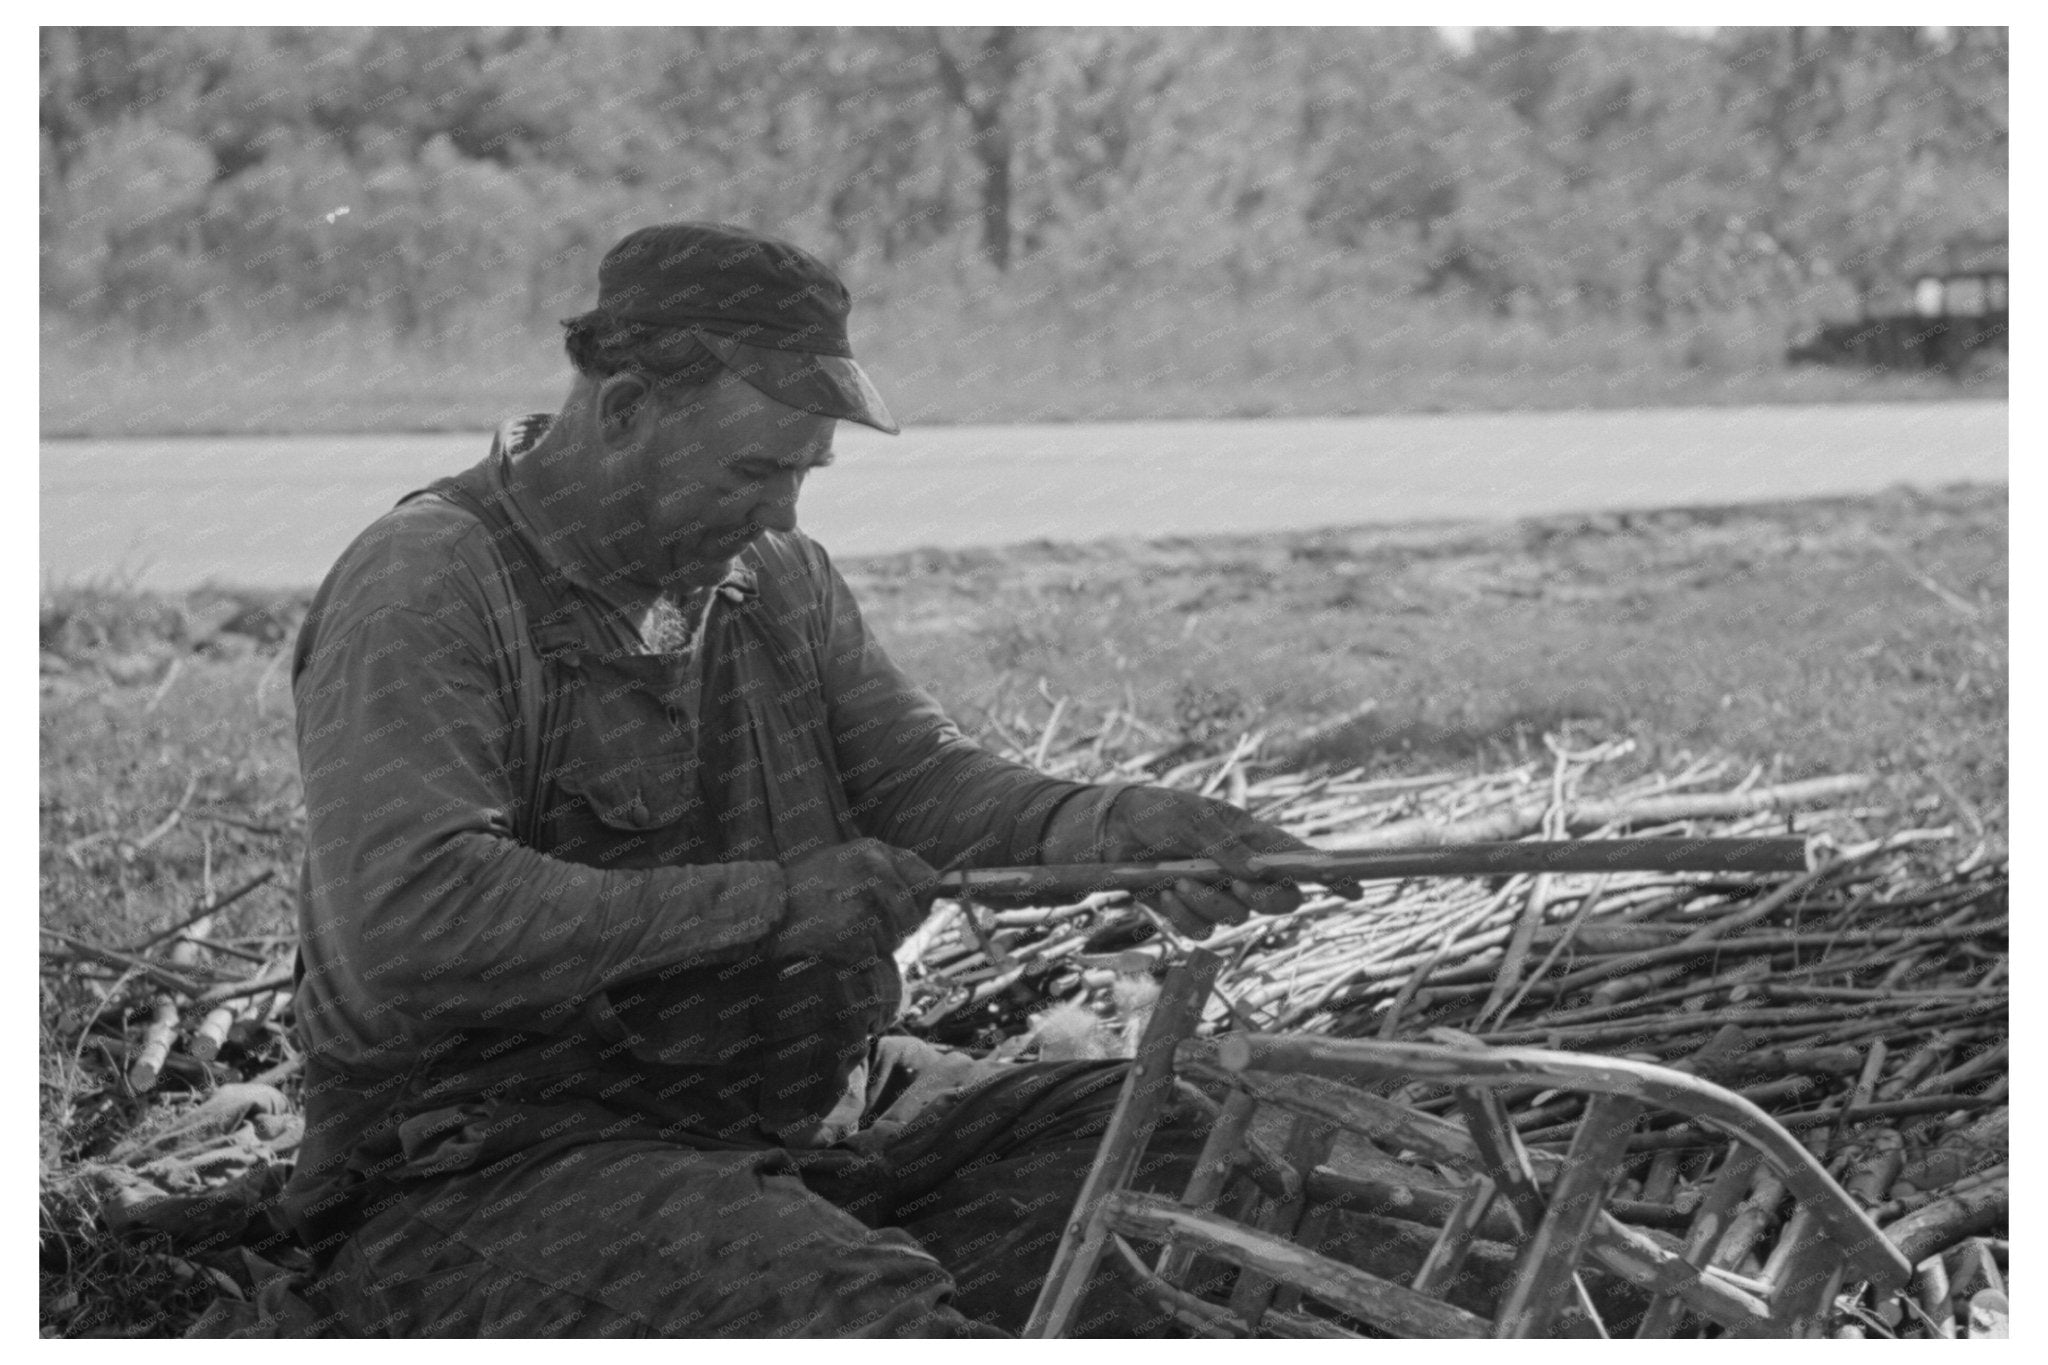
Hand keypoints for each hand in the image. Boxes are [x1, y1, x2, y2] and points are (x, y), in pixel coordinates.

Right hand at [776, 838, 939, 963]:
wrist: (766, 910)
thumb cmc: (807, 886)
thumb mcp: (847, 858)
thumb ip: (888, 867)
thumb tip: (937, 885)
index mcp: (874, 852)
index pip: (929, 879)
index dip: (925, 899)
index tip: (916, 908)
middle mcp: (874, 875)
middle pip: (914, 916)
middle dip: (898, 927)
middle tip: (865, 923)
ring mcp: (864, 906)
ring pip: (894, 940)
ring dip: (875, 943)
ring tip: (843, 928)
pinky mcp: (853, 938)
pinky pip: (872, 958)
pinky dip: (857, 958)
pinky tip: (834, 942)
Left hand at [1095, 787, 1353, 939]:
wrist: (1111, 833)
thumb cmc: (1158, 814)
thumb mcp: (1190, 820)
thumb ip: (1223, 845)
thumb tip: (1257, 871)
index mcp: (1254, 839)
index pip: (1301, 860)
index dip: (1330, 876)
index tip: (1354, 888)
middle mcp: (1243, 871)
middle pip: (1280, 901)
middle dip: (1262, 899)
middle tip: (1236, 884)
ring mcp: (1219, 895)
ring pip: (1235, 918)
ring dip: (1206, 901)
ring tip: (1177, 877)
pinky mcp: (1192, 913)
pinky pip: (1201, 931)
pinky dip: (1181, 915)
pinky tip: (1162, 893)